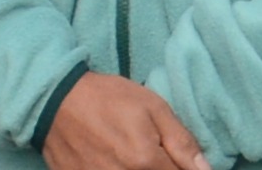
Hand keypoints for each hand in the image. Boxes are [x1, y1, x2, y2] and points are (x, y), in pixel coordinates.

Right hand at [42, 72, 207, 169]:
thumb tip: (205, 169)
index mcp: (145, 161)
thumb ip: (181, 141)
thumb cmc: (108, 98)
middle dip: (163, 168)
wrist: (56, 101)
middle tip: (150, 153)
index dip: (184, 169)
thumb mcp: (153, 107)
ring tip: (132, 154)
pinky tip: (115, 160)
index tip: (177, 159)